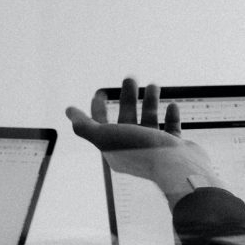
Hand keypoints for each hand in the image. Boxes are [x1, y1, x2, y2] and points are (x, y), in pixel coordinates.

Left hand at [66, 77, 224, 209]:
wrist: (175, 166)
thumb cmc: (139, 150)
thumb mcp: (104, 136)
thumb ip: (84, 126)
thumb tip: (69, 111)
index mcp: (115, 149)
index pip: (101, 126)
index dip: (97, 108)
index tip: (100, 92)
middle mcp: (134, 149)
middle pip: (126, 118)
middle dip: (127, 98)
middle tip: (131, 78)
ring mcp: (155, 149)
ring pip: (149, 121)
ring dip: (150, 102)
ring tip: (154, 85)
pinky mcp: (174, 148)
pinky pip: (171, 130)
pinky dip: (171, 116)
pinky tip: (172, 106)